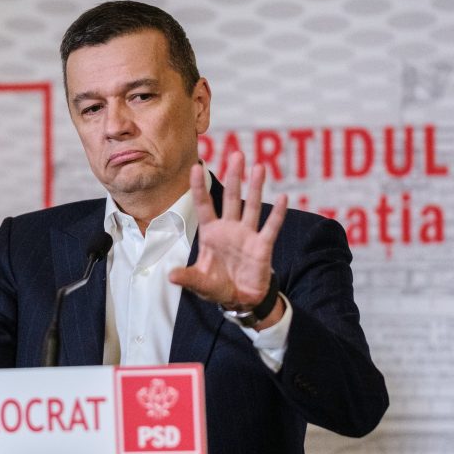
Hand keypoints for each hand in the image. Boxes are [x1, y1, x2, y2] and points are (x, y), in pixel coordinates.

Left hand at [169, 152, 287, 324]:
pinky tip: (283, 198)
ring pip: (251, 206)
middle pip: (231, 197)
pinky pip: (270, 228)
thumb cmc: (217, 286)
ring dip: (256, 187)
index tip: (195, 166)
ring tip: (259, 166)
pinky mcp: (262, 246)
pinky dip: (277, 214)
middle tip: (237, 154)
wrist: (240, 299)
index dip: (199, 187)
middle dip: (234, 176)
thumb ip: (187, 277)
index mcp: (210, 233)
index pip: (204, 205)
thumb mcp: (199, 282)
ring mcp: (247, 235)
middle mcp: (229, 229)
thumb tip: (170, 276)